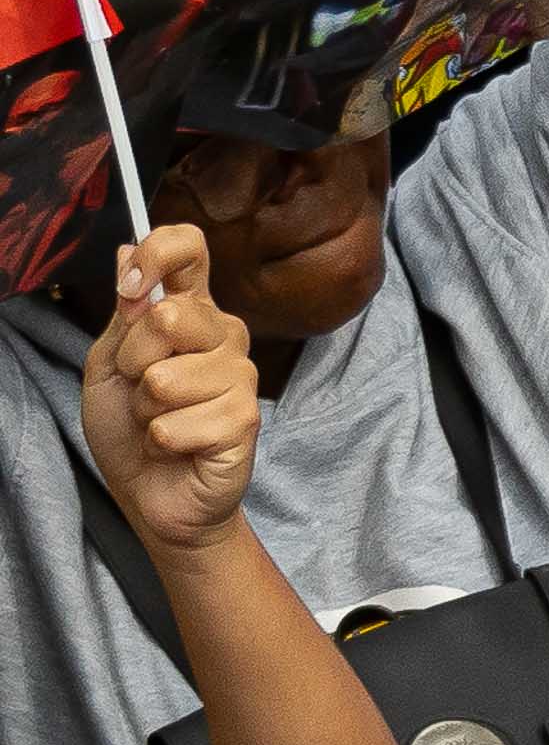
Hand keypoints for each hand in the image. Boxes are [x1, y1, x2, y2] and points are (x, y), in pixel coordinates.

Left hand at [82, 226, 257, 555]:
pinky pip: (175, 424)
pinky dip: (160, 442)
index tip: (131, 289)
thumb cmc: (131, 430)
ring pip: (165, 378)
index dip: (158, 255)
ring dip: (145, 411)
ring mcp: (240, 376)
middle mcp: (225, 335)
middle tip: (142, 390)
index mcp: (193, 313)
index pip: (189, 250)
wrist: (152, 495)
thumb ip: (123, 317)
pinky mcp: (244, 419)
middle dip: (133, 362)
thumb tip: (125, 253)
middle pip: (169, 316)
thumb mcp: (109, 368)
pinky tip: (178, 447)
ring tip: (160, 424)